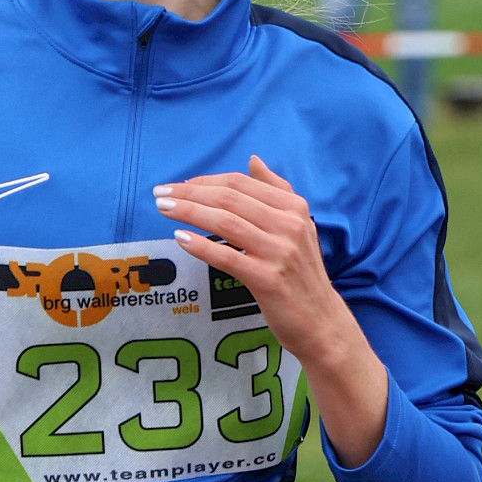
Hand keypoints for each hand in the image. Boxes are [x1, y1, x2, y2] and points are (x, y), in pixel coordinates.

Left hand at [151, 155, 390, 470]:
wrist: (321, 321)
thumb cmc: (302, 274)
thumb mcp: (298, 226)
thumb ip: (276, 191)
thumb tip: (253, 160)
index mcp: (294, 207)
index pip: (241, 184)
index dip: (206, 180)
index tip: (179, 185)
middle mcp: (289, 225)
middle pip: (230, 199)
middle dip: (190, 193)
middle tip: (160, 194)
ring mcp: (279, 252)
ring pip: (226, 223)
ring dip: (189, 212)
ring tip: (164, 209)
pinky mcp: (268, 280)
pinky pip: (227, 257)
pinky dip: (201, 246)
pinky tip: (180, 238)